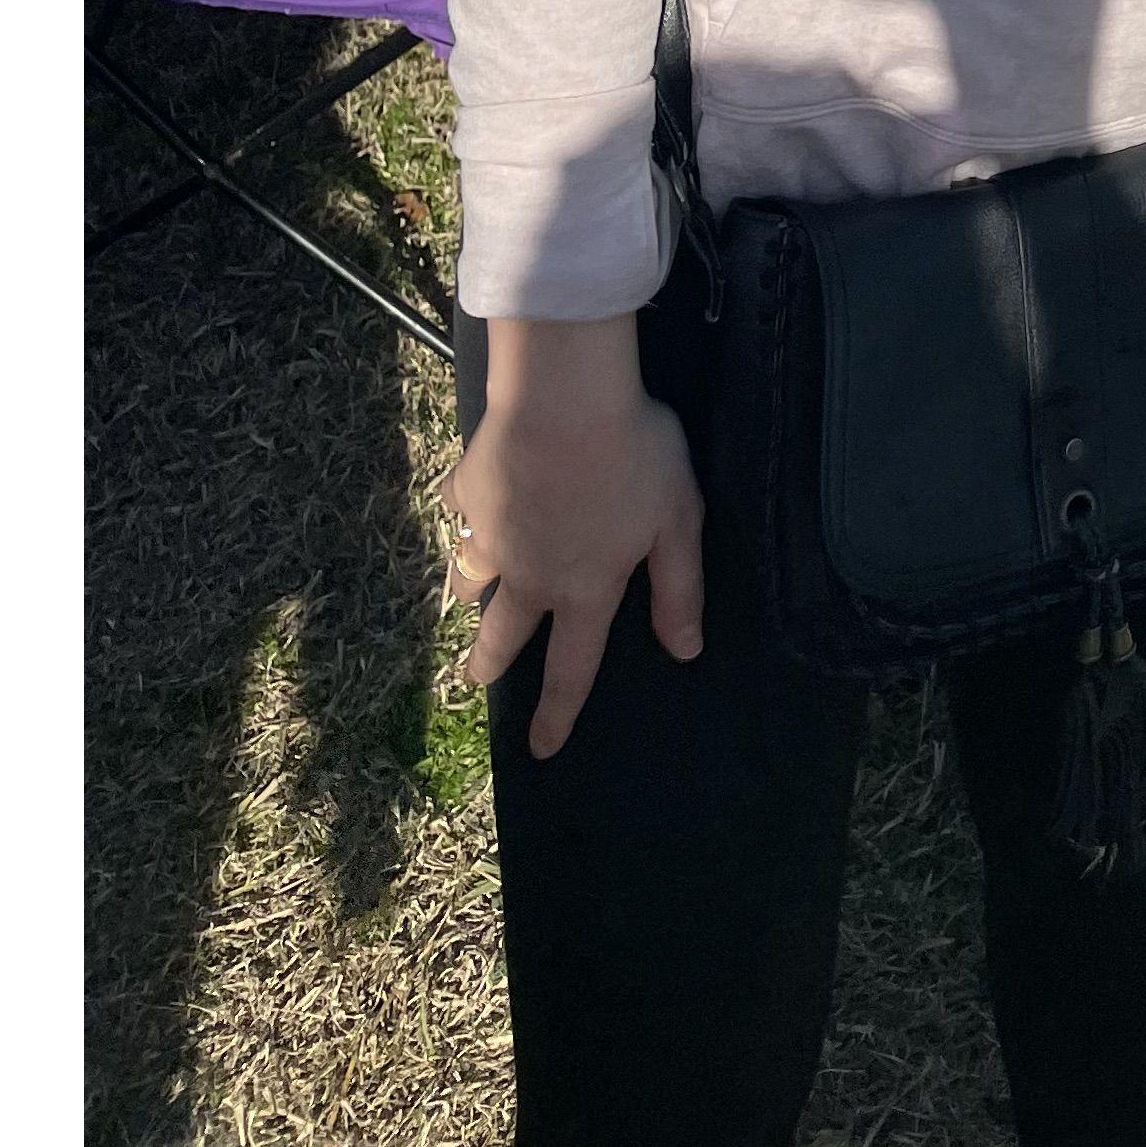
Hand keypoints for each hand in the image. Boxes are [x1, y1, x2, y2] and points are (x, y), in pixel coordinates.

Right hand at [449, 317, 705, 756]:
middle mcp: (530, 572)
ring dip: (470, 588)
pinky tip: (472, 498)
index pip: (572, 666)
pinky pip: (461, 508)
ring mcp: (491, 532)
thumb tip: (684, 651)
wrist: (563, 397)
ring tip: (468, 591)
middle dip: (489, 663)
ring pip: (471, 576)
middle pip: (502, 634)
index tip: (542, 750)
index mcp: (584, 586)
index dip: (559, 713)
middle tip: (477, 678)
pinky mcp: (467, 489)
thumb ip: (679, 588)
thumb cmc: (633, 456)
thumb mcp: (677, 522)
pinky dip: (467, 510)